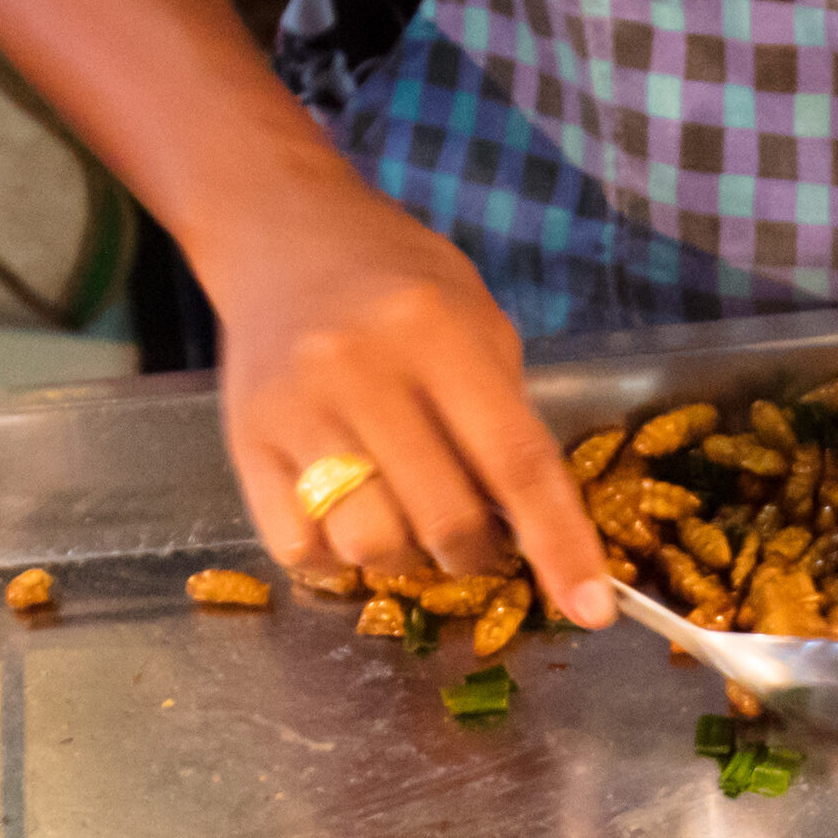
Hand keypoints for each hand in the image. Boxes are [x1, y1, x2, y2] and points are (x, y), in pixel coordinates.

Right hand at [198, 167, 615, 619]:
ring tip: (404, 516)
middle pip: (443, 518)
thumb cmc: (391, 277)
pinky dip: (334, 556)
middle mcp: (360, 367)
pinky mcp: (246, 441)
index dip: (559, 543)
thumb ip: (505, 409)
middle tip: (475, 537)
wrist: (277, 228)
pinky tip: (346, 515)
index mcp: (435, 329)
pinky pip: (299, 548)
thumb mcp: (473, 313)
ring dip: (403, 556)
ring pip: (369, 544)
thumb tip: (535, 526)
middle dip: (475, 552)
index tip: (592, 609)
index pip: (515, 460)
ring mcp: (296, 407)